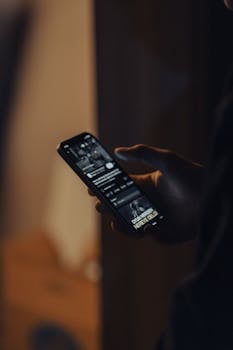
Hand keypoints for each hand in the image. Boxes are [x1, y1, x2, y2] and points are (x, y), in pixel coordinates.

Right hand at [89, 145, 203, 243]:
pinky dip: (141, 234)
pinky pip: (148, 236)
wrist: (212, 197)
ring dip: (120, 223)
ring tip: (115, 220)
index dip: (105, 187)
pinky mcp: (165, 232)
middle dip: (107, 206)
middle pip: (121, 205)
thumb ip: (142, 153)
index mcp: (146, 184)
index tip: (91, 188)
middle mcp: (149, 201)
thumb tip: (117, 150)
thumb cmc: (191, 176)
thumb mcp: (166, 160)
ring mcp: (156, 217)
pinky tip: (143, 228)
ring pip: (131, 223)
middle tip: (99, 205)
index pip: (120, 186)